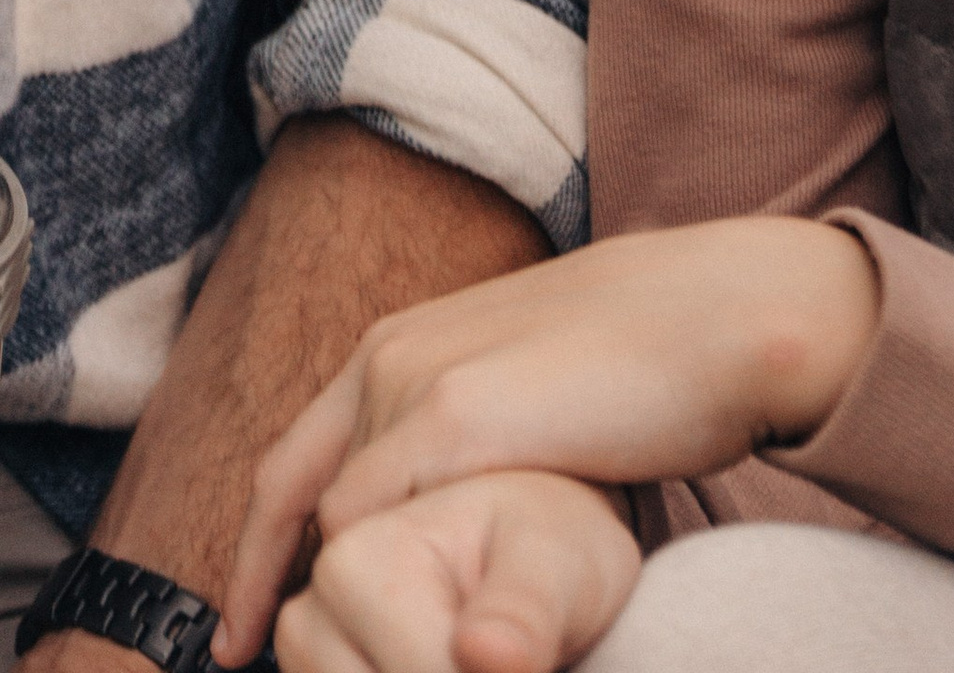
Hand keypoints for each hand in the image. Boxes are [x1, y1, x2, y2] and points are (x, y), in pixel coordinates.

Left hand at [215, 219, 880, 658]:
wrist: (713, 315)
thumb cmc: (643, 369)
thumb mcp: (529, 403)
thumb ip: (477, 450)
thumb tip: (462, 522)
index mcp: (402, 346)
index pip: (296, 464)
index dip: (259, 551)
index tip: (240, 633)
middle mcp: (388, 359)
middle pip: (305, 500)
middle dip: (275, 589)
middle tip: (252, 666)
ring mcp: (414, 383)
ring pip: (340, 523)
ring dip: (340, 601)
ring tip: (345, 665)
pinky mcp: (454, 415)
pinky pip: (370, 527)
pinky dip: (370, 596)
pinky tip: (396, 646)